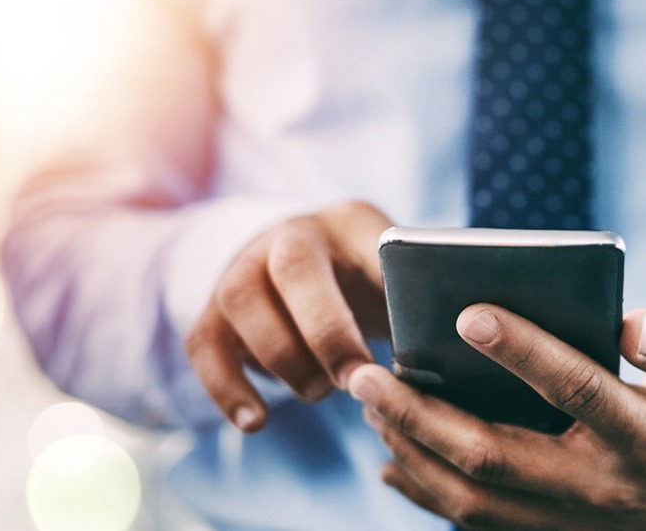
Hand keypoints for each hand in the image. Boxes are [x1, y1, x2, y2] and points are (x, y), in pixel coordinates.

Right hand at [185, 201, 392, 431]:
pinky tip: (255, 422)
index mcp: (346, 223)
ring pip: (240, 300)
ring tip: (317, 393)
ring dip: (282, 356)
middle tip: (353, 380)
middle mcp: (286, 236)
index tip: (401, 343)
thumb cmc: (364, 283)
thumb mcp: (394, 279)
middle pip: (292, 266)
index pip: (363, 237)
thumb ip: (414, 303)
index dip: (385, 283)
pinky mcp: (212, 313)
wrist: (300, 265)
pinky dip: (225, 388)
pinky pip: (204, 346)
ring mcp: (241, 271)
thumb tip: (441, 345)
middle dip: (324, 329)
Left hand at [349, 305, 645, 529]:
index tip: (467, 313)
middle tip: (367, 372)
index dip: (524, 352)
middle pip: (496, 456)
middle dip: (422, 415)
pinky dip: (427, 492)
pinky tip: (391, 455)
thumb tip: (632, 325)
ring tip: (370, 403)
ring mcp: (571, 523)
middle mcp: (601, 489)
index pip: (577, 390)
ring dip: (412, 451)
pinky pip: (476, 523)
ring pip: (473, 498)